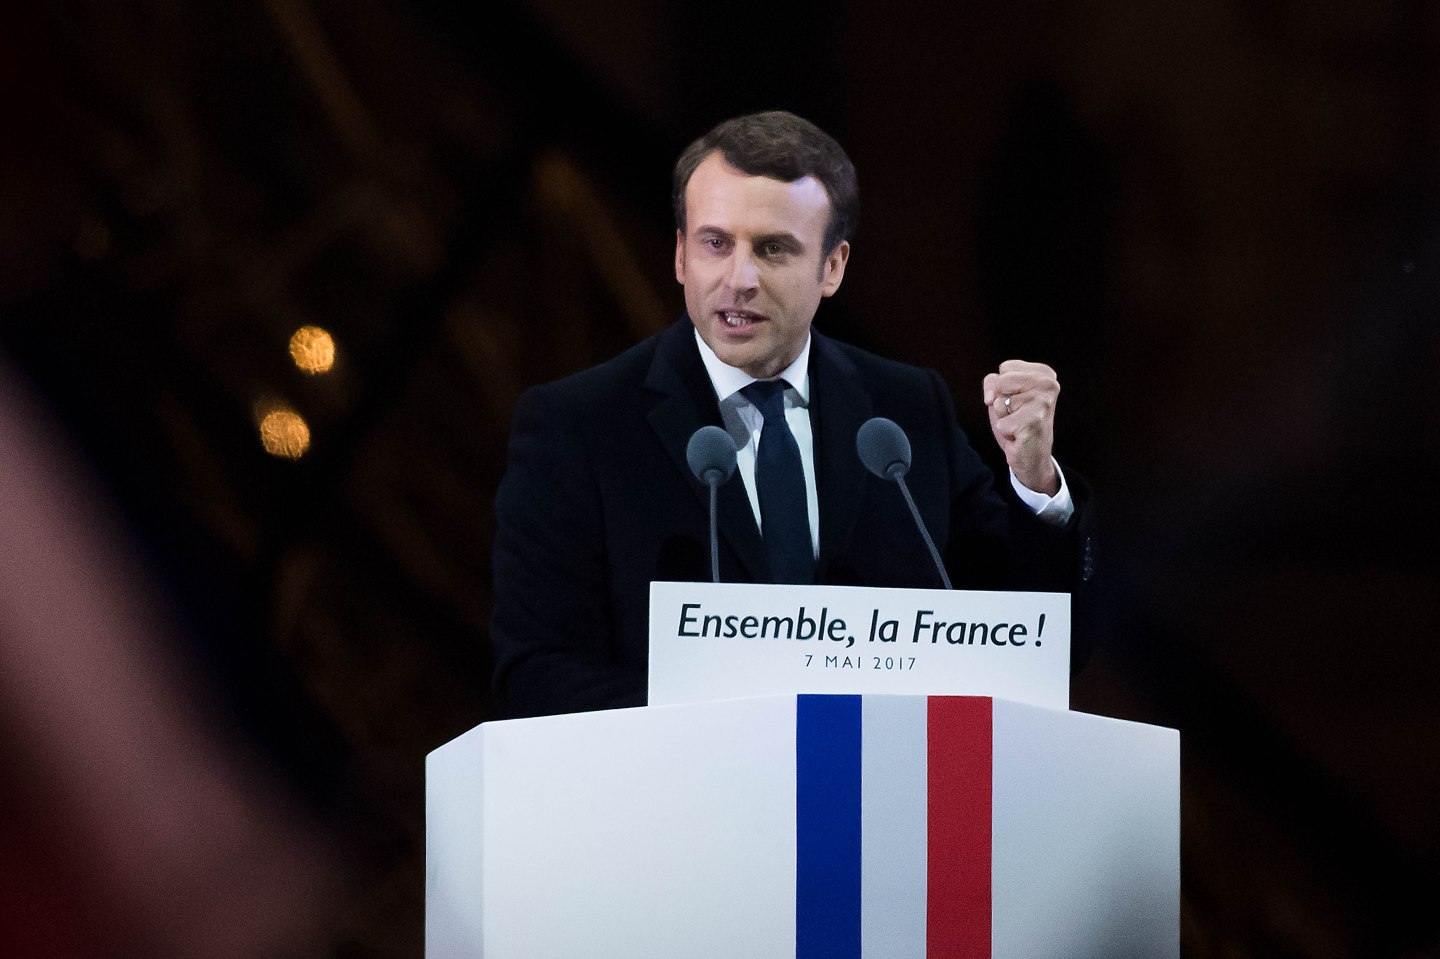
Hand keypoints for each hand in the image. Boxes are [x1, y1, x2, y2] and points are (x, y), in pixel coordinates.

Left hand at [983, 360, 1059, 494]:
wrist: (1033, 456)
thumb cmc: (1018, 422)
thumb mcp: (1004, 394)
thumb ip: (994, 382)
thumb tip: (990, 398)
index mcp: (1045, 373)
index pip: (1005, 367)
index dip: (1002, 387)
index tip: (1017, 400)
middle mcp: (1048, 384)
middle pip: (1000, 381)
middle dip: (1001, 401)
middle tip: (1017, 413)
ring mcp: (1043, 403)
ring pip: (999, 403)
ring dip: (1003, 417)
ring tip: (1019, 424)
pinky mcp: (1034, 422)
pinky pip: (1001, 423)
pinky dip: (1005, 432)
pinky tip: (1020, 435)